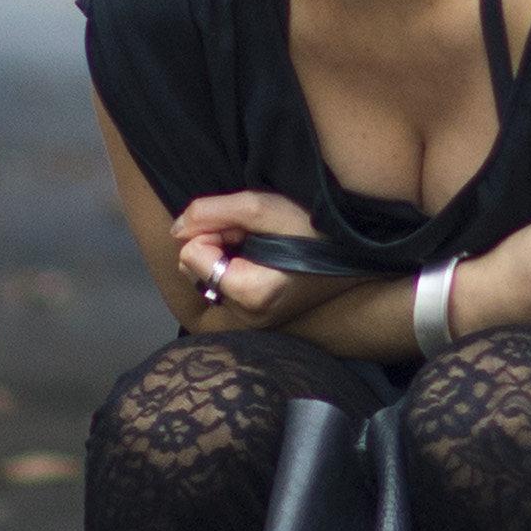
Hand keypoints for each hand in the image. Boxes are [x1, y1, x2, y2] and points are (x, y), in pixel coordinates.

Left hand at [172, 190, 342, 324]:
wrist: (354, 254)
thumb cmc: (315, 229)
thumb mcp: (264, 207)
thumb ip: (213, 212)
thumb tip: (176, 229)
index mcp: (252, 294)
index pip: (191, 255)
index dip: (213, 232)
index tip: (245, 230)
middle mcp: (249, 318)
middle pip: (193, 269)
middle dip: (215, 245)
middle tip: (254, 238)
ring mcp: (252, 323)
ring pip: (204, 279)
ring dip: (223, 256)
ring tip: (260, 248)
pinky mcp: (255, 320)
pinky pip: (221, 289)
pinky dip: (232, 270)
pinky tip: (262, 262)